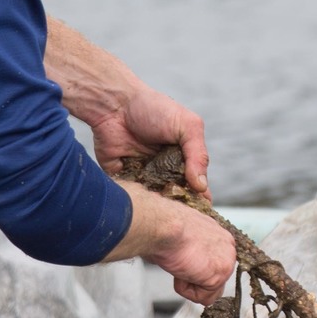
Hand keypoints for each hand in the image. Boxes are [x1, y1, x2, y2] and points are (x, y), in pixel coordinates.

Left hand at [90, 81, 210, 201]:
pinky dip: (136, 202)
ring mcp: (143, 177)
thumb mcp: (187, 126)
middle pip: (175, 198)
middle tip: (179, 214)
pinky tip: (141, 205)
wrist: (114, 103)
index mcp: (183, 160)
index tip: (202, 210)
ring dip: (158, 208)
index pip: (196, 186)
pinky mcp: (122, 179)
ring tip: (161, 210)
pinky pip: (131, 198)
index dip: (200, 199)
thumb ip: (198, 155)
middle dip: (178, 207)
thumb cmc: (154, 109)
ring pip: (154, 202)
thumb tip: (202, 186)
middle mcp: (164, 172)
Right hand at [115, 183, 233, 304]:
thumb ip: (191, 249)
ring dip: (188, 282)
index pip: (214, 264)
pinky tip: (181, 269)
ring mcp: (227, 262)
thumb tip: (182, 262)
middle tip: (180, 260)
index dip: (194, 268)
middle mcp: (228, 247)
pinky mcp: (220, 276)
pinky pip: (202, 297)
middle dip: (193, 277)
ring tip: (180, 264)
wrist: (164, 227)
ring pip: (208, 291)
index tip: (182, 257)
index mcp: (219, 236)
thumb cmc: (164, 227)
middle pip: (214, 280)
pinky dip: (185, 288)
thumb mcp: (181, 236)